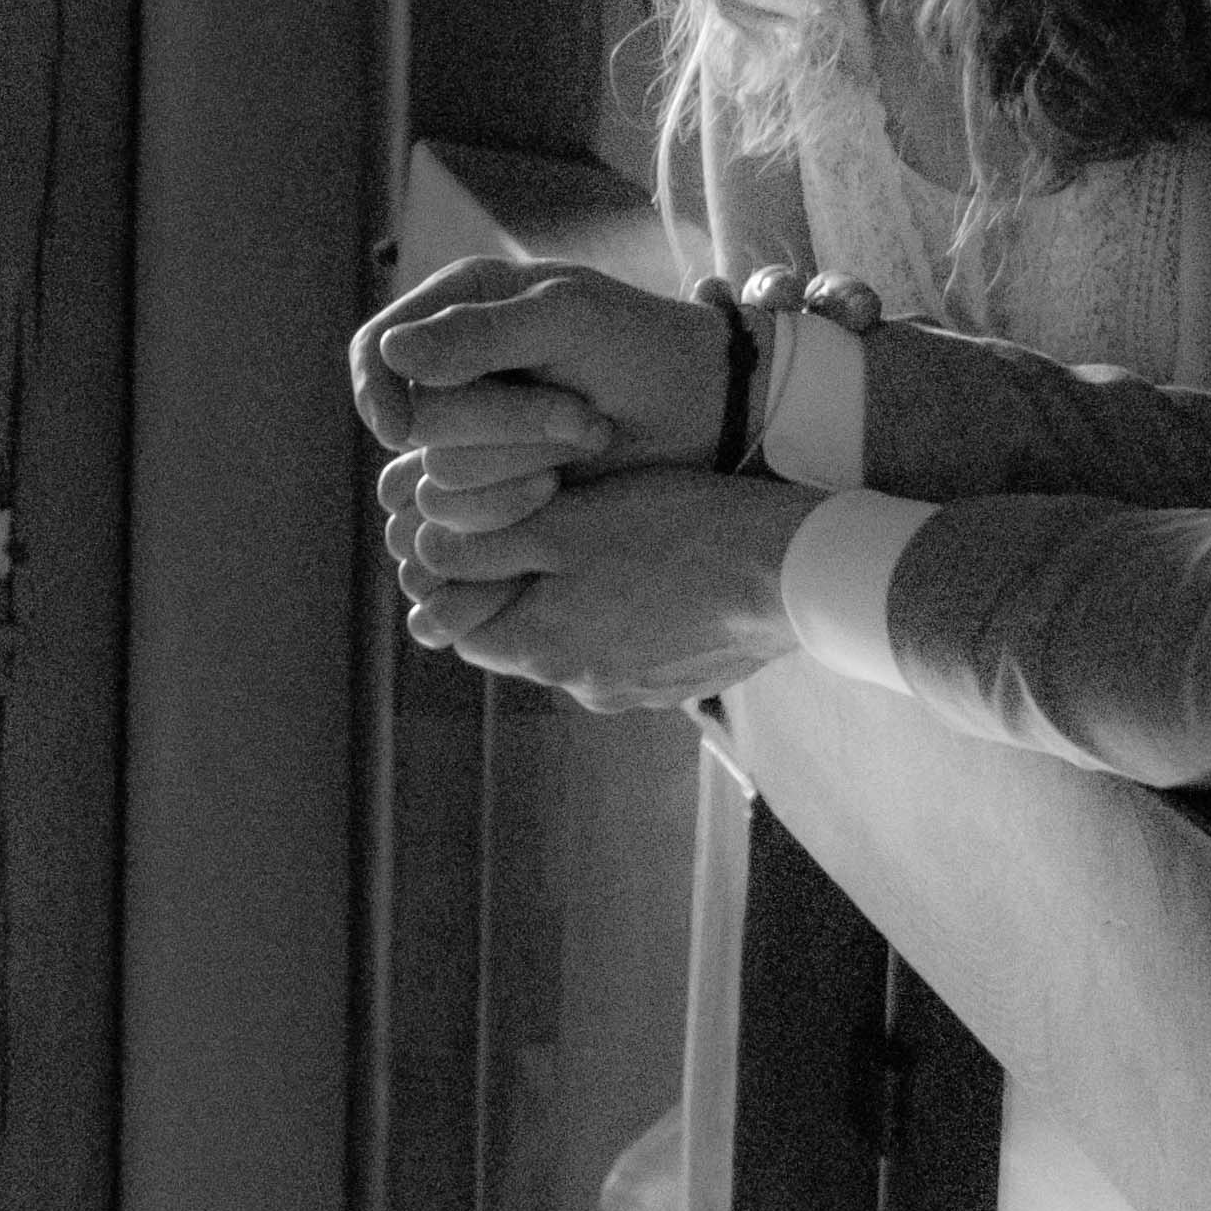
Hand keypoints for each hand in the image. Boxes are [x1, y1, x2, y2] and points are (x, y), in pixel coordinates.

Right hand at [349, 254, 729, 486]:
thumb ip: (480, 334)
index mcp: (459, 305)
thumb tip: (392, 353)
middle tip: (581, 415)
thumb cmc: (645, 349)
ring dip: (517, 466)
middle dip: (500, 427)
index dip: (375, 390)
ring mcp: (470, 435)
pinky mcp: (490, 490)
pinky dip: (513, 504)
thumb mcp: (570, 322)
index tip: (399, 429)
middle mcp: (452, 369)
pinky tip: (561, 486)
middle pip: (413, 422)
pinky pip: (460, 518)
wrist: (702, 415)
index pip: (375, 349)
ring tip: (586, 439)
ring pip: (436, 475)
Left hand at [381, 455, 807, 715]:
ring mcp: (634, 691)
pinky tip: (656, 568)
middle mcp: (580, 686)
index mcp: (541, 650)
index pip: (458, 624)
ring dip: (576, 597)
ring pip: (576, 638)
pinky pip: (630, 646)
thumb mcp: (565, 524)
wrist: (788, 571)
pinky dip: (627, 612)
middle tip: (543, 519)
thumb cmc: (673, 532)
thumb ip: (485, 546)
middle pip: (518, 632)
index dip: (456, 574)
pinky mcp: (681, 682)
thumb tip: (422, 559)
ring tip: (607, 538)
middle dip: (517, 583)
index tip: (477, 527)